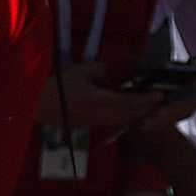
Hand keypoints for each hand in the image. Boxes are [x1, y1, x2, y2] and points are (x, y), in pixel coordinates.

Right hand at [57, 75, 192, 137]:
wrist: (36, 104)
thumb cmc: (56, 85)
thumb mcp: (81, 71)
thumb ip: (103, 70)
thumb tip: (120, 72)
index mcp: (98, 99)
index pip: (130, 101)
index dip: (147, 99)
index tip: (159, 94)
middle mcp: (100, 114)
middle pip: (130, 114)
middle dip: (146, 108)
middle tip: (158, 100)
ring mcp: (95, 122)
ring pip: (123, 120)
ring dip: (137, 114)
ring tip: (147, 105)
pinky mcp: (90, 125)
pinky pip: (114, 122)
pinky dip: (125, 117)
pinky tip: (128, 110)